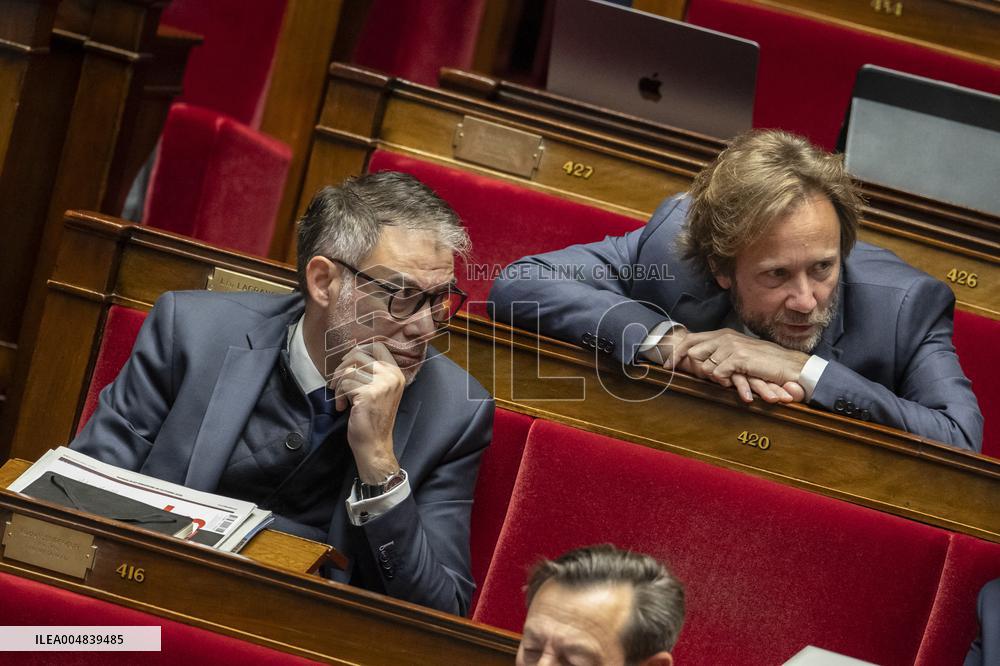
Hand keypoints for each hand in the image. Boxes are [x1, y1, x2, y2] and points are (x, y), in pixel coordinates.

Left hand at [330, 342, 403, 482]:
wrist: (375, 443)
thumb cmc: (373, 417)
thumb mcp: (379, 389)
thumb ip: (372, 371)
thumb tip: (352, 351)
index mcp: (396, 373)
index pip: (378, 345)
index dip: (359, 350)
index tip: (349, 363)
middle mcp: (391, 376)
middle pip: (358, 354)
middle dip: (342, 367)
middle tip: (337, 382)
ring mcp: (381, 384)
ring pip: (348, 371)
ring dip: (338, 385)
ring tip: (340, 397)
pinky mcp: (368, 394)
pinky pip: (344, 385)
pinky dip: (338, 396)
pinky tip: (343, 407)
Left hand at [674, 328, 808, 401]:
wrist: (789, 365)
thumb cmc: (763, 362)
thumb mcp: (738, 355)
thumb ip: (719, 355)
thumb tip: (698, 362)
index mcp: (723, 334)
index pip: (690, 339)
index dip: (676, 353)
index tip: (667, 366)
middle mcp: (725, 337)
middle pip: (691, 350)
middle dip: (688, 366)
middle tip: (687, 375)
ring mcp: (731, 346)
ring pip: (704, 364)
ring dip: (709, 377)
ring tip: (722, 381)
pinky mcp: (739, 358)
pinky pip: (717, 372)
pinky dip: (721, 380)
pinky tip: (730, 383)